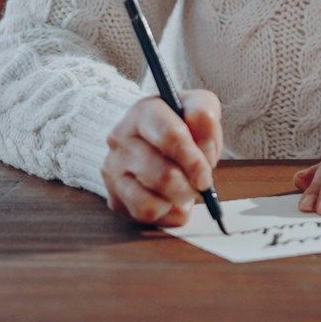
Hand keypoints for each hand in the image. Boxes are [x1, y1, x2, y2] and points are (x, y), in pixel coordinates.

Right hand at [101, 90, 221, 226]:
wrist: (156, 141)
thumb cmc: (182, 124)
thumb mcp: (198, 107)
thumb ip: (205, 114)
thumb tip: (204, 137)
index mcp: (143, 111)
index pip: (170, 136)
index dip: (194, 160)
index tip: (206, 175)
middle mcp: (121, 138)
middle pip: (163, 175)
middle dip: (189, 185)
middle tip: (200, 184)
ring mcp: (113, 168)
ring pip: (151, 200)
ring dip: (177, 200)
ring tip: (184, 189)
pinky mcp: (114, 195)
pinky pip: (145, 214)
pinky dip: (166, 212)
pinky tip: (170, 199)